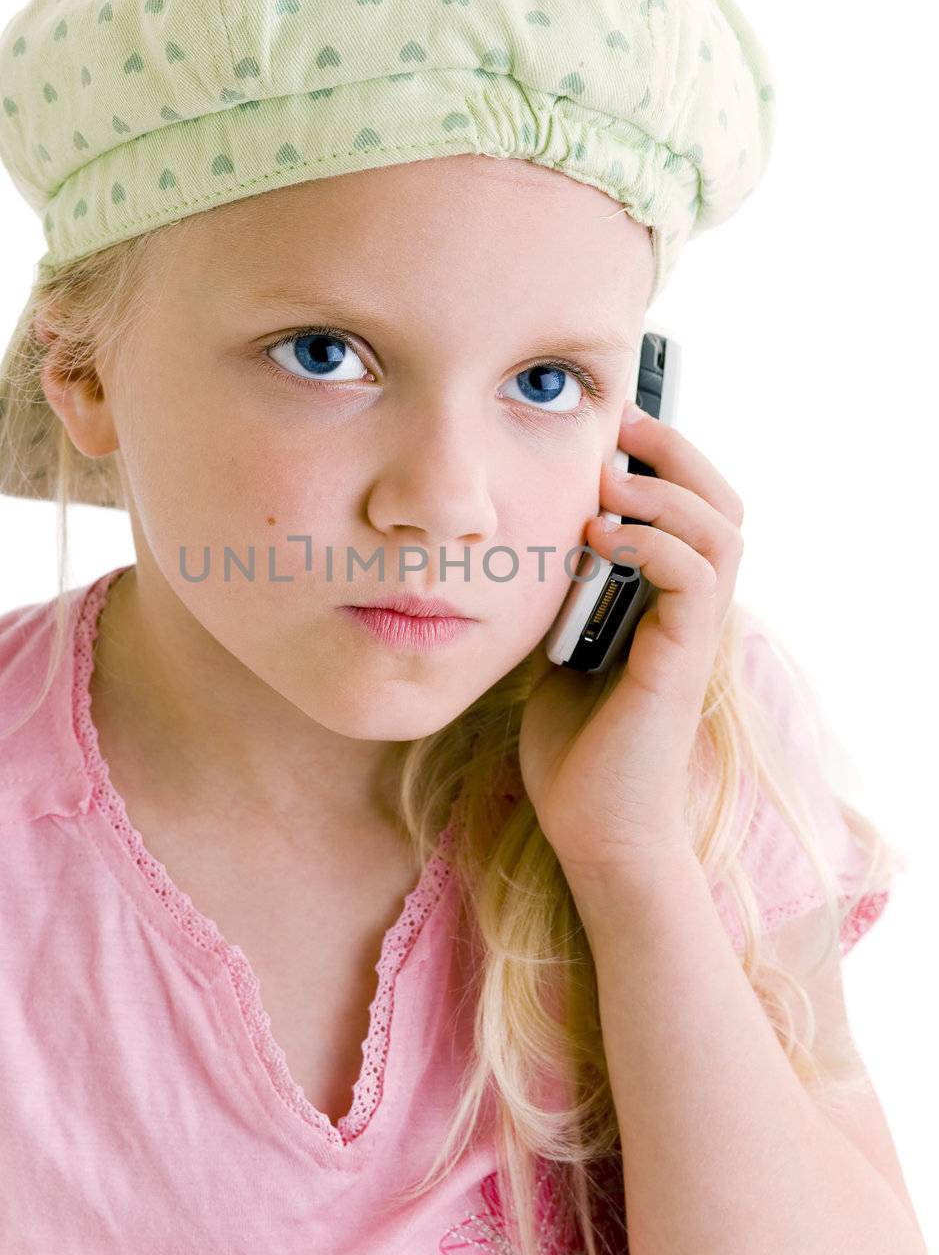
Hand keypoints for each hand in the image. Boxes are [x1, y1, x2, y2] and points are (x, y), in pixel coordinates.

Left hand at [518, 400, 745, 884]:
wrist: (593, 829)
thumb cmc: (573, 747)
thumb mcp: (558, 648)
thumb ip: (563, 595)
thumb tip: (532, 539)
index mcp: (667, 601)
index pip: (693, 506)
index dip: (663, 459)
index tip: (610, 426)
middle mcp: (693, 610)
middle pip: (722, 502)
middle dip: (675, 452)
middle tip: (622, 425)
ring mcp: (695, 633)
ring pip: (722, 528)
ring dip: (665, 491)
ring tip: (608, 480)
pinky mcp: (684, 658)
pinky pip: (696, 576)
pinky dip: (655, 542)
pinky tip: (602, 538)